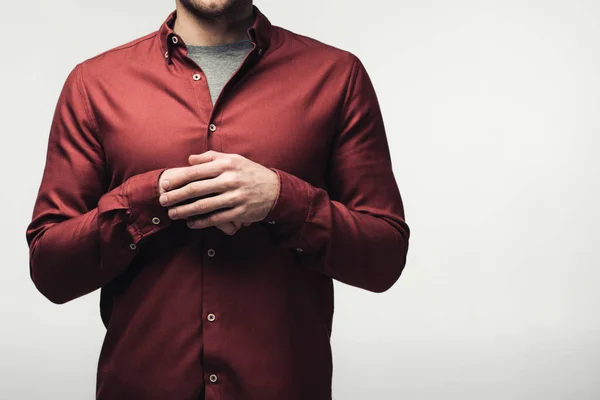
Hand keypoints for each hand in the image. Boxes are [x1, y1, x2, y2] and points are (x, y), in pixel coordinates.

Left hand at [157, 151, 278, 233]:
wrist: (275, 190)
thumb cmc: (250, 173)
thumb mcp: (234, 159)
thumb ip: (211, 158)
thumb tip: (190, 160)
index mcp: (226, 165)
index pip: (196, 171)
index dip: (178, 179)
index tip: (166, 185)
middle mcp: (230, 180)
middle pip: (197, 189)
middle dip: (177, 196)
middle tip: (163, 201)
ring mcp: (235, 197)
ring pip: (204, 206)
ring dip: (185, 211)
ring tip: (173, 214)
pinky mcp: (240, 212)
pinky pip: (216, 218)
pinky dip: (202, 222)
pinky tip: (191, 223)